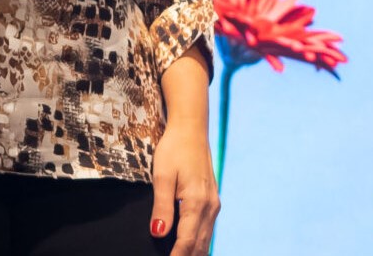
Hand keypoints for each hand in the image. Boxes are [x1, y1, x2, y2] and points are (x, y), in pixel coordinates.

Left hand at [151, 114, 218, 255]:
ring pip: (206, 239)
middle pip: (199, 245)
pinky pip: (207, 229)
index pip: (187, 241)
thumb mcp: (162, 176)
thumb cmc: (174, 149)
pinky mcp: (212, 201)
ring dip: (194, 252)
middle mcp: (210, 206)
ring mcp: (213, 204)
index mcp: (197, 202)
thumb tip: (159, 233)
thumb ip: (162, 206)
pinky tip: (189, 248)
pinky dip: (199, 242)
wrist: (191, 129)